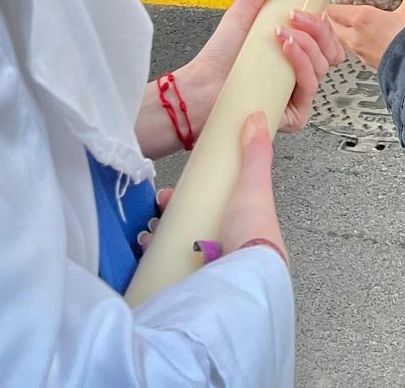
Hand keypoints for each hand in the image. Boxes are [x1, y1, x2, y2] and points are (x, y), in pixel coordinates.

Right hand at [137, 117, 288, 267]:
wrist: (243, 281)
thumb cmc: (253, 235)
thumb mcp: (254, 186)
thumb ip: (255, 154)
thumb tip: (257, 118)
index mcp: (244, 226)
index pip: (214, 206)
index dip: (192, 196)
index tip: (172, 191)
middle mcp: (229, 247)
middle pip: (193, 226)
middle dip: (170, 216)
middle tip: (158, 208)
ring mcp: (212, 269)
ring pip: (179, 248)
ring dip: (161, 237)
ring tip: (148, 233)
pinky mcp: (194, 286)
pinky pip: (169, 271)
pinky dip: (156, 259)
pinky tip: (148, 250)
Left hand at [183, 0, 346, 134]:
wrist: (202, 86)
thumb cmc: (218, 59)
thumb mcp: (241, 13)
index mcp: (292, 52)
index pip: (325, 37)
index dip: (323, 22)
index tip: (308, 7)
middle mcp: (297, 72)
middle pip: (330, 49)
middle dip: (318, 28)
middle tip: (296, 16)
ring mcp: (297, 93)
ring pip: (322, 65)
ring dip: (307, 42)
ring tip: (282, 33)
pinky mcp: (294, 113)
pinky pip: (310, 86)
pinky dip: (302, 63)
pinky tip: (287, 49)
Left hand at [328, 0, 404, 68]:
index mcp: (361, 19)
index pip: (333, 10)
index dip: (333, 3)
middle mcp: (355, 37)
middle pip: (333, 26)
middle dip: (336, 18)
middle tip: (342, 11)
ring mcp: (361, 52)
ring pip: (343, 40)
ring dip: (346, 32)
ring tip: (355, 26)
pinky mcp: (368, 63)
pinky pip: (356, 51)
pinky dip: (358, 44)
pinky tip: (370, 40)